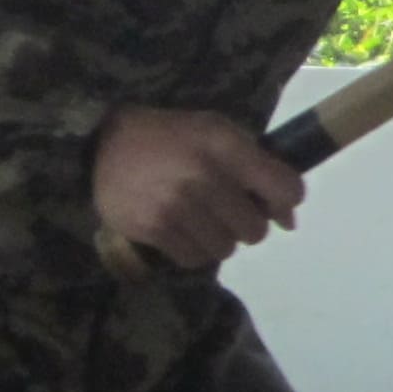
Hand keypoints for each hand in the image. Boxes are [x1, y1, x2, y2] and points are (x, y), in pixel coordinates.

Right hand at [92, 106, 303, 272]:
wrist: (103, 143)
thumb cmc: (172, 137)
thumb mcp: (218, 132)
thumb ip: (259, 169)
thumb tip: (289, 221)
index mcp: (224, 144)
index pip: (286, 189)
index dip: (285, 200)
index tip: (273, 201)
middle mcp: (203, 176)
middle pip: (256, 230)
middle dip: (247, 222)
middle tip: (227, 210)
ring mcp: (176, 205)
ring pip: (226, 249)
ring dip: (220, 238)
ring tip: (202, 218)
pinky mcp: (152, 228)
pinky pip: (195, 259)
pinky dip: (194, 249)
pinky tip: (182, 228)